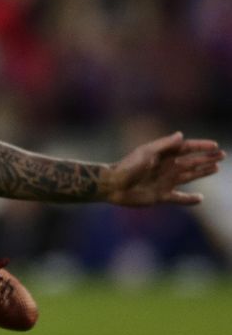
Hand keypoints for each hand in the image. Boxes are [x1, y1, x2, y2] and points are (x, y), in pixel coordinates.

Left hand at [103, 132, 224, 205]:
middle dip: (206, 158)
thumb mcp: (146, 152)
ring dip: (202, 172)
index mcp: (163, 155)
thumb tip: (181, 135)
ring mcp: (165, 182)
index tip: (214, 145)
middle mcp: (166, 167)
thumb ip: (164, 145)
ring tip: (216, 168)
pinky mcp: (161, 196)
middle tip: (222, 155)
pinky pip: (179, 198)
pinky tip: (200, 198)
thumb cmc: (128, 166)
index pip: (186, 148)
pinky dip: (189, 199)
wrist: (113, 185)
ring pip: (189, 176)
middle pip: (191, 161)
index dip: (200, 146)